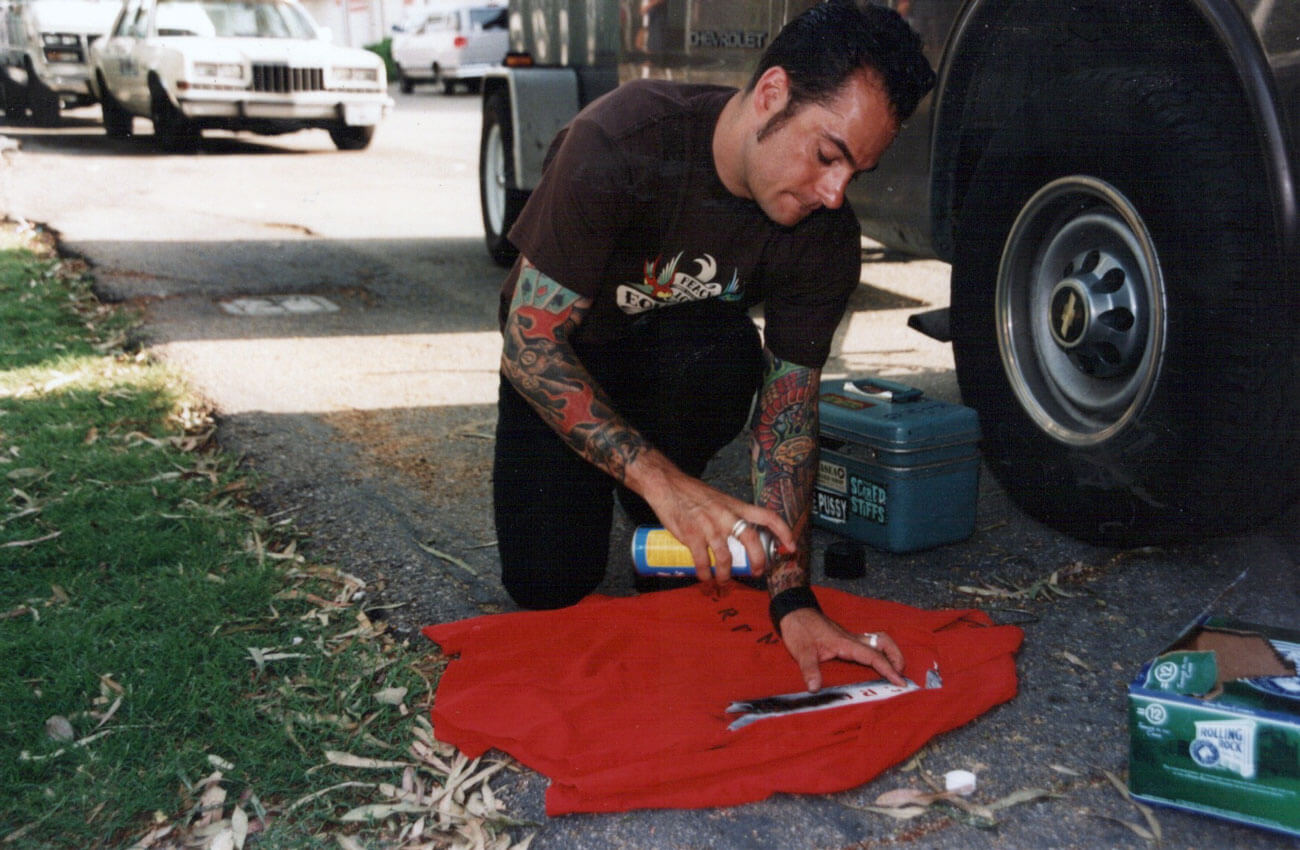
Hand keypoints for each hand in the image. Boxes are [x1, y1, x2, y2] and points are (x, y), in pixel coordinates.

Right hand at [635, 456, 794, 580]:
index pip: (768, 516)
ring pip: (725, 557)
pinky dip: (704, 574)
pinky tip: (704, 577)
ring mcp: (709, 526)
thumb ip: (730, 515)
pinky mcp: (691, 535)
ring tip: (723, 581)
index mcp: (736, 506)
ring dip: (726, 575)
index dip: (784, 532)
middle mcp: (726, 516)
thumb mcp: (719, 500)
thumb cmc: (692, 493)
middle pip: (751, 540)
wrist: (666, 485)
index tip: (792, 546)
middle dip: (758, 561)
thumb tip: (740, 535)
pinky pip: (702, 561)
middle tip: (757, 572)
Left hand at [778, 607, 905, 690]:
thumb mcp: (801, 651)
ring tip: (894, 669)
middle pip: (883, 644)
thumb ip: (809, 669)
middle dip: (896, 658)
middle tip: (900, 676)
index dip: (888, 669)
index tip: (900, 682)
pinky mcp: (846, 639)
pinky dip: (879, 652)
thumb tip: (814, 688)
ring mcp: (850, 638)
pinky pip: (869, 644)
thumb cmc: (799, 629)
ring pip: (879, 641)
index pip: (873, 657)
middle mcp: (852, 639)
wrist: (795, 612)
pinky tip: (876, 663)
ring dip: (890, 653)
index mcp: (845, 643)